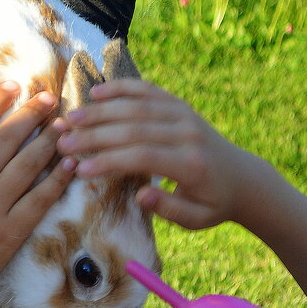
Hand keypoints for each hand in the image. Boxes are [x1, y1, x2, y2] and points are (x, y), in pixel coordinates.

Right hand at [0, 82, 74, 307]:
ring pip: (26, 165)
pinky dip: (57, 180)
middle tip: (48, 96)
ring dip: (47, 140)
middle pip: (4, 140)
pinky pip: (39, 200)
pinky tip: (71, 163)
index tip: (12, 86)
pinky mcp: (10, 233)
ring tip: (64, 123)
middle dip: (28, 114)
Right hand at [54, 80, 257, 229]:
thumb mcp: (196, 219)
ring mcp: (185, 115)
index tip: (80, 169)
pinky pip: (149, 91)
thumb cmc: (212, 203)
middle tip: (63, 141)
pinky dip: (122, 88)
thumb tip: (141, 196)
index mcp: (191, 164)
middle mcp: (188, 134)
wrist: (242, 177)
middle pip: (135, 128)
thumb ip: (169, 209)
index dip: (109, 161)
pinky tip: (97, 92)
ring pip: (138, 106)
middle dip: (95, 135)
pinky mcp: (180, 105)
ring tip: (71, 118)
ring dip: (101, 111)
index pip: (143, 156)